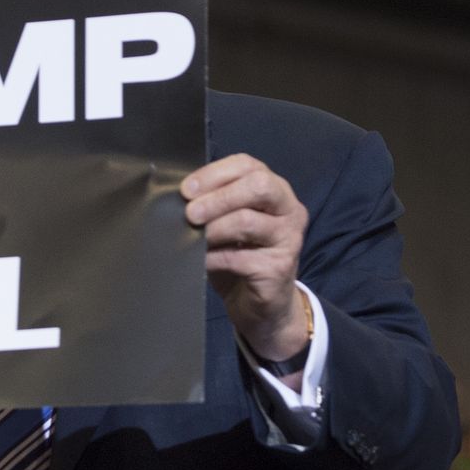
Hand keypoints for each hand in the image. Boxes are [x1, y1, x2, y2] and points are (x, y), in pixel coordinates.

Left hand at [182, 153, 310, 362]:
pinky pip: (238, 258)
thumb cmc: (240, 256)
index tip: (186, 190)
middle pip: (257, 186)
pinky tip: (201, 261)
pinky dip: (213, 258)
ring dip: (212, 229)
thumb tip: (180, 197)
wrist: (262, 304)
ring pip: (246, 221)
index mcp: (275, 189)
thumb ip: (214, 204)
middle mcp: (289, 209)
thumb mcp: (227, 223)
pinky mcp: (279, 268)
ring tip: (193, 239)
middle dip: (217, 198)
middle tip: (190, 213)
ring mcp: (289, 238)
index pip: (247, 165)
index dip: (214, 174)